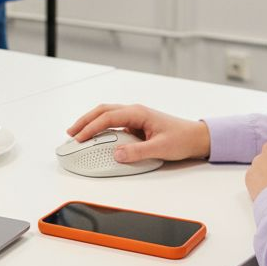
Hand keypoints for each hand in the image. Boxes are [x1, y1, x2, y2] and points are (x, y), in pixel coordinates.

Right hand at [66, 103, 210, 162]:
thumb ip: (138, 152)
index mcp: (138, 113)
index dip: (91, 127)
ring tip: (77, 134)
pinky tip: (95, 137)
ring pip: (107, 115)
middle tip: (70, 133)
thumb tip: (117, 154)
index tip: (79, 138)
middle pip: (102, 111)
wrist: (196, 137)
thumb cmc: (182, 138)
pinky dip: (101, 128)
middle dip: (84, 121)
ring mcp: (134, 118)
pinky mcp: (136, 125)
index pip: (108, 117)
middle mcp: (134, 112)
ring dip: (91, 123)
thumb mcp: (160, 148)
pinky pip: (113, 124)